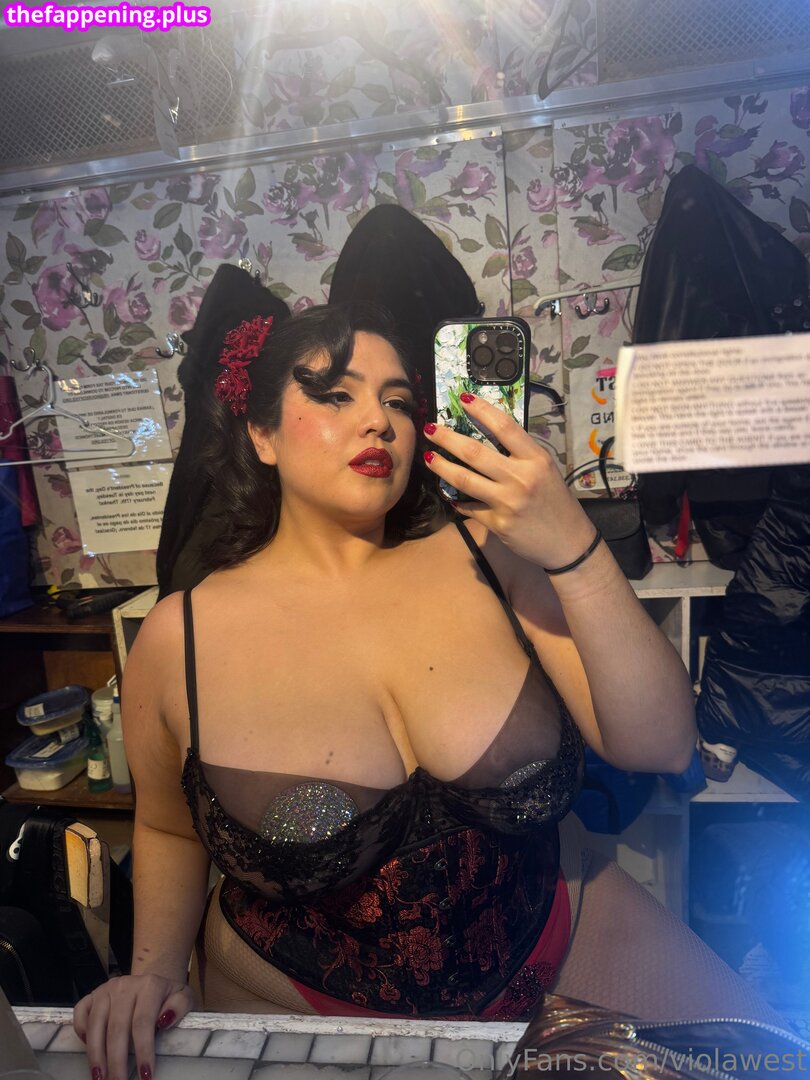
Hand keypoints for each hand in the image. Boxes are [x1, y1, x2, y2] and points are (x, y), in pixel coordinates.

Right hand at [74, 974, 196, 1079]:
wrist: (153, 982)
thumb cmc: (168, 997)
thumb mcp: (184, 998)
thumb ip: (180, 1006)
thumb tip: (164, 1020)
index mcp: (149, 985)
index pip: (143, 1022)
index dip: (143, 1051)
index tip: (145, 1076)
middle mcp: (124, 985)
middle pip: (117, 1028)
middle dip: (116, 1061)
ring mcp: (105, 990)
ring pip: (95, 1025)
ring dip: (96, 1055)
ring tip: (99, 1078)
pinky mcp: (92, 995)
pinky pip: (80, 1013)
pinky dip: (80, 1032)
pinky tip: (89, 1051)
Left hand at [423, 394, 595, 569]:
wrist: (569, 542)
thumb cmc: (556, 503)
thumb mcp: (545, 471)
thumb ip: (521, 456)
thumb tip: (489, 438)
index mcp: (536, 459)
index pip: (505, 427)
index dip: (482, 410)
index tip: (463, 399)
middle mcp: (521, 478)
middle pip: (475, 452)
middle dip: (447, 438)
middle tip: (430, 429)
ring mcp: (507, 501)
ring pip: (464, 479)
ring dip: (441, 466)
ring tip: (428, 457)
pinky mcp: (498, 523)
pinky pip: (470, 507)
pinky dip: (458, 501)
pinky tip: (451, 496)